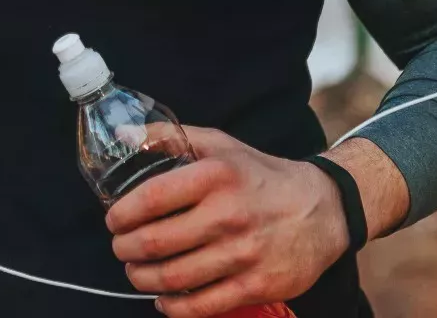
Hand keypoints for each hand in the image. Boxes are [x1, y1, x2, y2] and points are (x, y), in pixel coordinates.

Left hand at [105, 126, 347, 316]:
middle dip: (125, 250)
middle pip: (155, 244)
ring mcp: (244, 254)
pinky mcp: (258, 285)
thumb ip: (170, 138)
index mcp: (216, 177)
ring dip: (143, 279)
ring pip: (173, 278)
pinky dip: (174, 308)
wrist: (322, 209)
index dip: (122, 215)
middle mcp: (229, 215)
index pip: (151, 199)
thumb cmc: (261, 175)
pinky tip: (164, 300)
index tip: (114, 221)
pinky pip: (203, 306)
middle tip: (121, 249)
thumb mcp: (221, 145)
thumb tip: (122, 137)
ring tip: (136, 272)